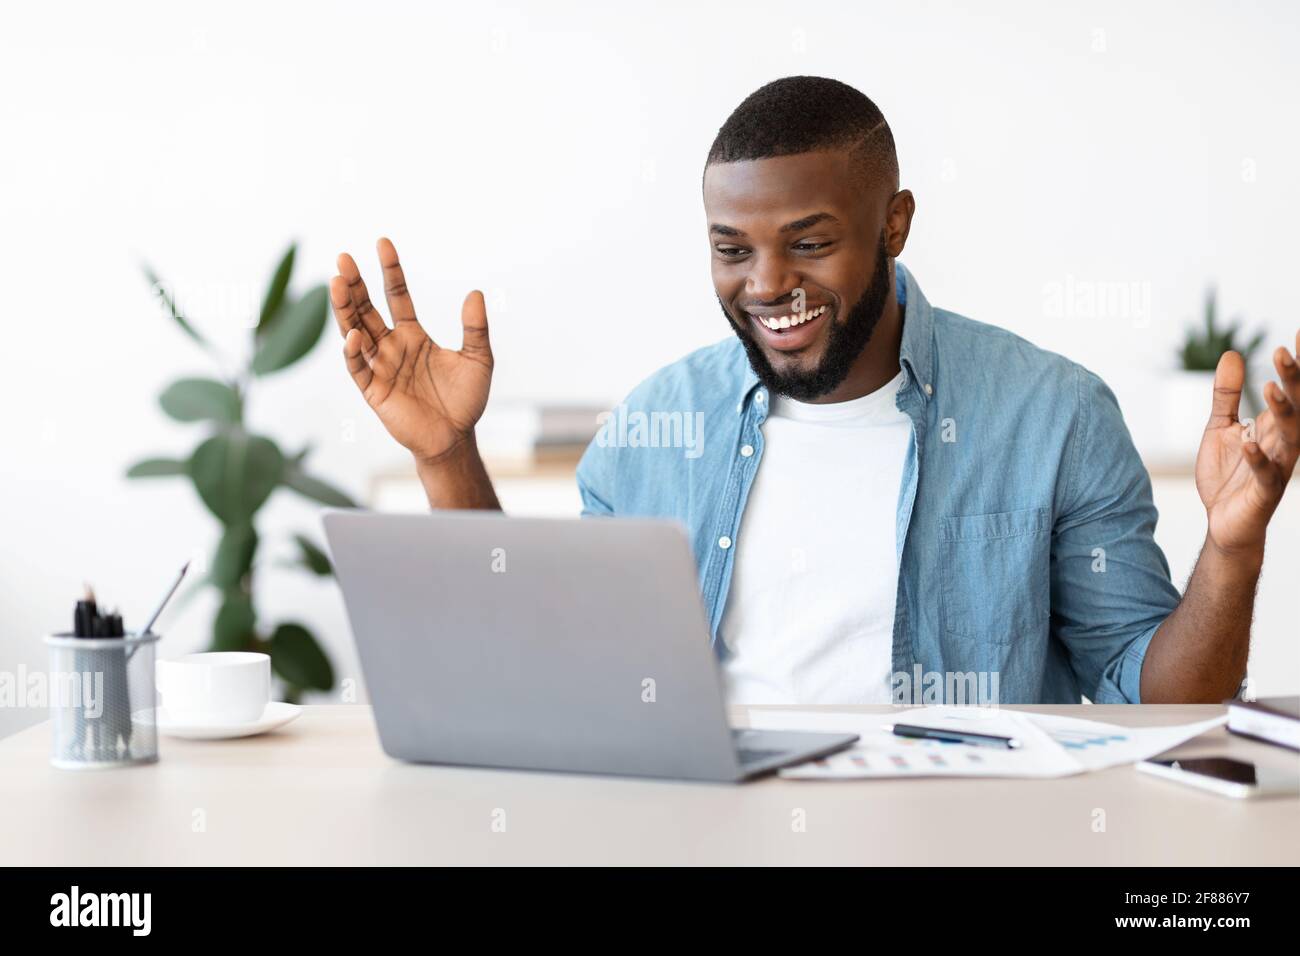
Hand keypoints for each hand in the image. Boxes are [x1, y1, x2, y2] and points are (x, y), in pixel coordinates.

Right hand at [329, 238, 492, 464]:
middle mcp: (391, 347)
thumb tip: (475, 293)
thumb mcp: (478, 359)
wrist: (456, 438)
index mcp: (413, 336)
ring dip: (345, 309)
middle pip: (367, 309)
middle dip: (355, 284)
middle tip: (343, 258)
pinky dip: (353, 351)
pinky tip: (353, 334)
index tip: (383, 243)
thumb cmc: (466, 400)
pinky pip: (358, 367)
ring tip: (337, 282)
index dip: (390, 270)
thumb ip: (475, 328)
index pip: (396, 295)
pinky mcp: (373, 390)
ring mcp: (379, 367)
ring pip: (355, 331)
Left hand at [1196, 331, 1299, 555]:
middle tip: (1285, 350)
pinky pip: (1264, 473)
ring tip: (1270, 386)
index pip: (1289, 390)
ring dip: (1281, 411)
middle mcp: (1281, 442)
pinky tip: (1249, 443)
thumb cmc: (1228, 473)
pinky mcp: (1263, 490)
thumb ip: (1227, 394)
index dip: (1295, 365)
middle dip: (1292, 379)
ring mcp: (1275, 466)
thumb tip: (1231, 354)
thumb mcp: (1220, 427)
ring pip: (1287, 436)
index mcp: (1273, 425)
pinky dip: (1258, 458)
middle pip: (1293, 406)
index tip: (1296, 334)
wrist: (1224, 521)